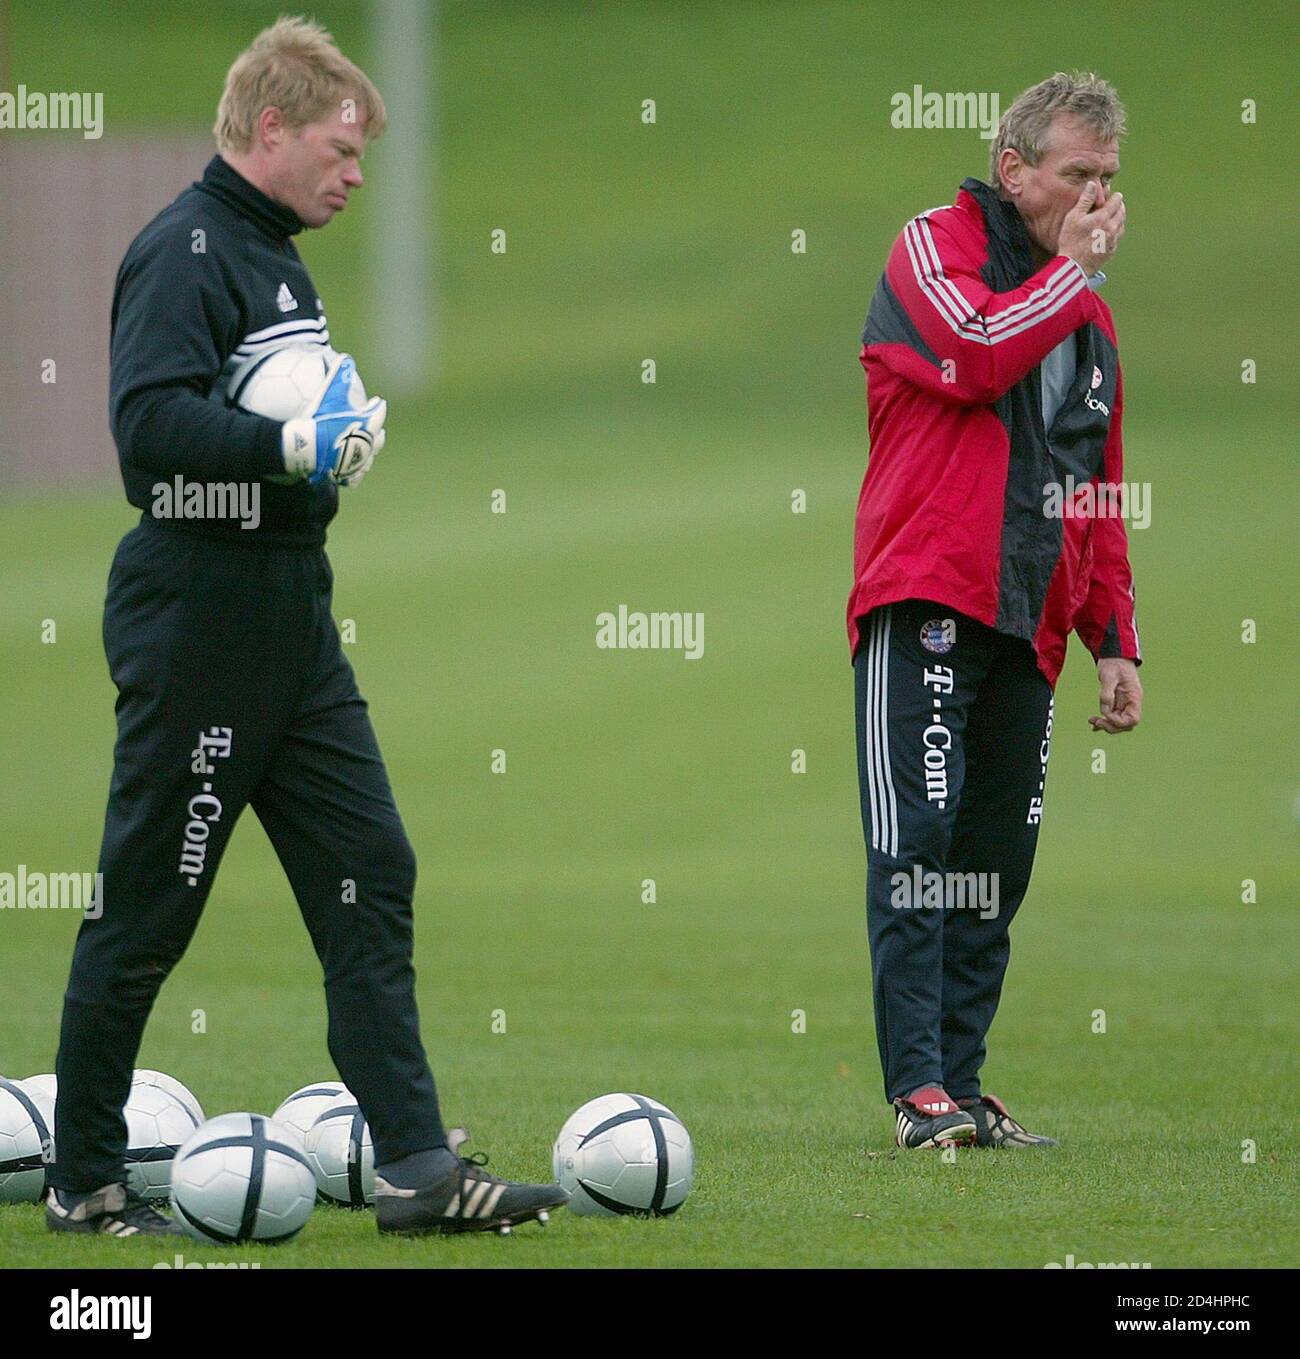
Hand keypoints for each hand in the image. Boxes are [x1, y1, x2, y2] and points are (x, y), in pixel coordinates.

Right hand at [280, 351, 386, 485]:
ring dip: (368, 452)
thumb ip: (338, 375)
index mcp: (366, 426)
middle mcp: (366, 445)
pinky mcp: (343, 475)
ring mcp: (355, 462)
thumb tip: (346, 357)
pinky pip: (353, 476)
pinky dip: (354, 472)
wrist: (304, 448)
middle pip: (377, 438)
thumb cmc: (317, 419)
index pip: (378, 414)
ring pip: (368, 459)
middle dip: (378, 431)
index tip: (377, 401)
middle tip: (377, 426)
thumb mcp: (328, 393)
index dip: (377, 406)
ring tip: (366, 448)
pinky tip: (351, 471)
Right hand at [1059, 180, 1124, 276]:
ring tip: (1113, 217)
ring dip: (1119, 219)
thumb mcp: (1073, 217)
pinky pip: (1117, 238)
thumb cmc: (1070, 241)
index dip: (1115, 196)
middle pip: (1122, 212)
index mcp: (1104, 217)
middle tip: (1115, 204)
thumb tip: (1093, 183)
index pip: (1116, 201)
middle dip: (1119, 206)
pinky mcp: (1111, 251)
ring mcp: (1113, 240)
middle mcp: (1112, 227)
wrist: (1073, 266)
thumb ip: (1085, 199)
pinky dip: (1115, 232)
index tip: (1113, 195)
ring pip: (1122, 225)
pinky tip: (1109, 233)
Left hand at [1090, 658, 1141, 732]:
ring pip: (1119, 721)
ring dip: (1106, 724)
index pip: (1132, 719)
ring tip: (1092, 720)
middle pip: (1126, 724)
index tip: (1105, 714)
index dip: (1118, 722)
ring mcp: (1125, 702)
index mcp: (1134, 696)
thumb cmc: (1114, 663)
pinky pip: (1113, 715)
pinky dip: (1104, 720)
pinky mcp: (1117, 701)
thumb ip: (1106, 693)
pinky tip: (1094, 722)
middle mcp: (1131, 702)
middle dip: (1111, 726)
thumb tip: (1104, 710)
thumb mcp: (1108, 676)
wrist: (1114, 654)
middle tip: (1095, 721)